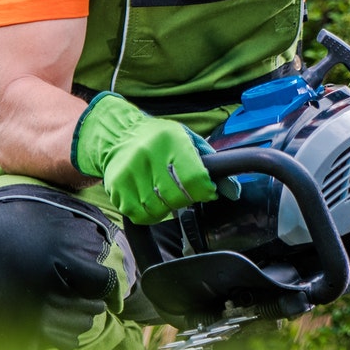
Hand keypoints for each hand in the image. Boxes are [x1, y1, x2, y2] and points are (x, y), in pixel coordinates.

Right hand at [72, 93, 217, 223]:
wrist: (121, 134)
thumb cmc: (161, 139)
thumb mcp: (189, 140)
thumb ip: (212, 163)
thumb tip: (233, 192)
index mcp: (170, 140)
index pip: (193, 177)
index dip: (205, 190)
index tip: (208, 191)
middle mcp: (147, 155)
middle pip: (175, 197)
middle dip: (187, 200)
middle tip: (188, 193)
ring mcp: (128, 172)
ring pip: (156, 209)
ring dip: (168, 208)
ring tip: (169, 196)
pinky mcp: (115, 187)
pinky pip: (138, 215)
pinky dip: (151, 215)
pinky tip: (154, 202)